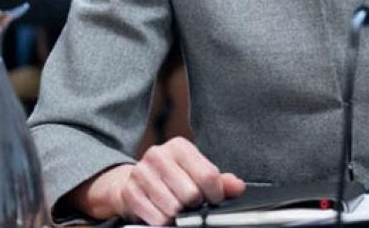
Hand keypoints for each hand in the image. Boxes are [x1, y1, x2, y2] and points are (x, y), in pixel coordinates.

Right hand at [74, 137, 245, 224]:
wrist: (135, 180)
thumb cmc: (173, 177)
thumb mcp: (197, 172)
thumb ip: (220, 180)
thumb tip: (238, 187)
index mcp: (179, 146)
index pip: (208, 175)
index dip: (215, 194)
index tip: (213, 199)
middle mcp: (158, 155)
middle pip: (191, 194)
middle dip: (195, 205)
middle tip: (193, 204)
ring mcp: (141, 173)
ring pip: (173, 209)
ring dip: (179, 214)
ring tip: (178, 207)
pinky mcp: (130, 192)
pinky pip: (157, 219)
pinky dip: (164, 221)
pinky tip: (164, 211)